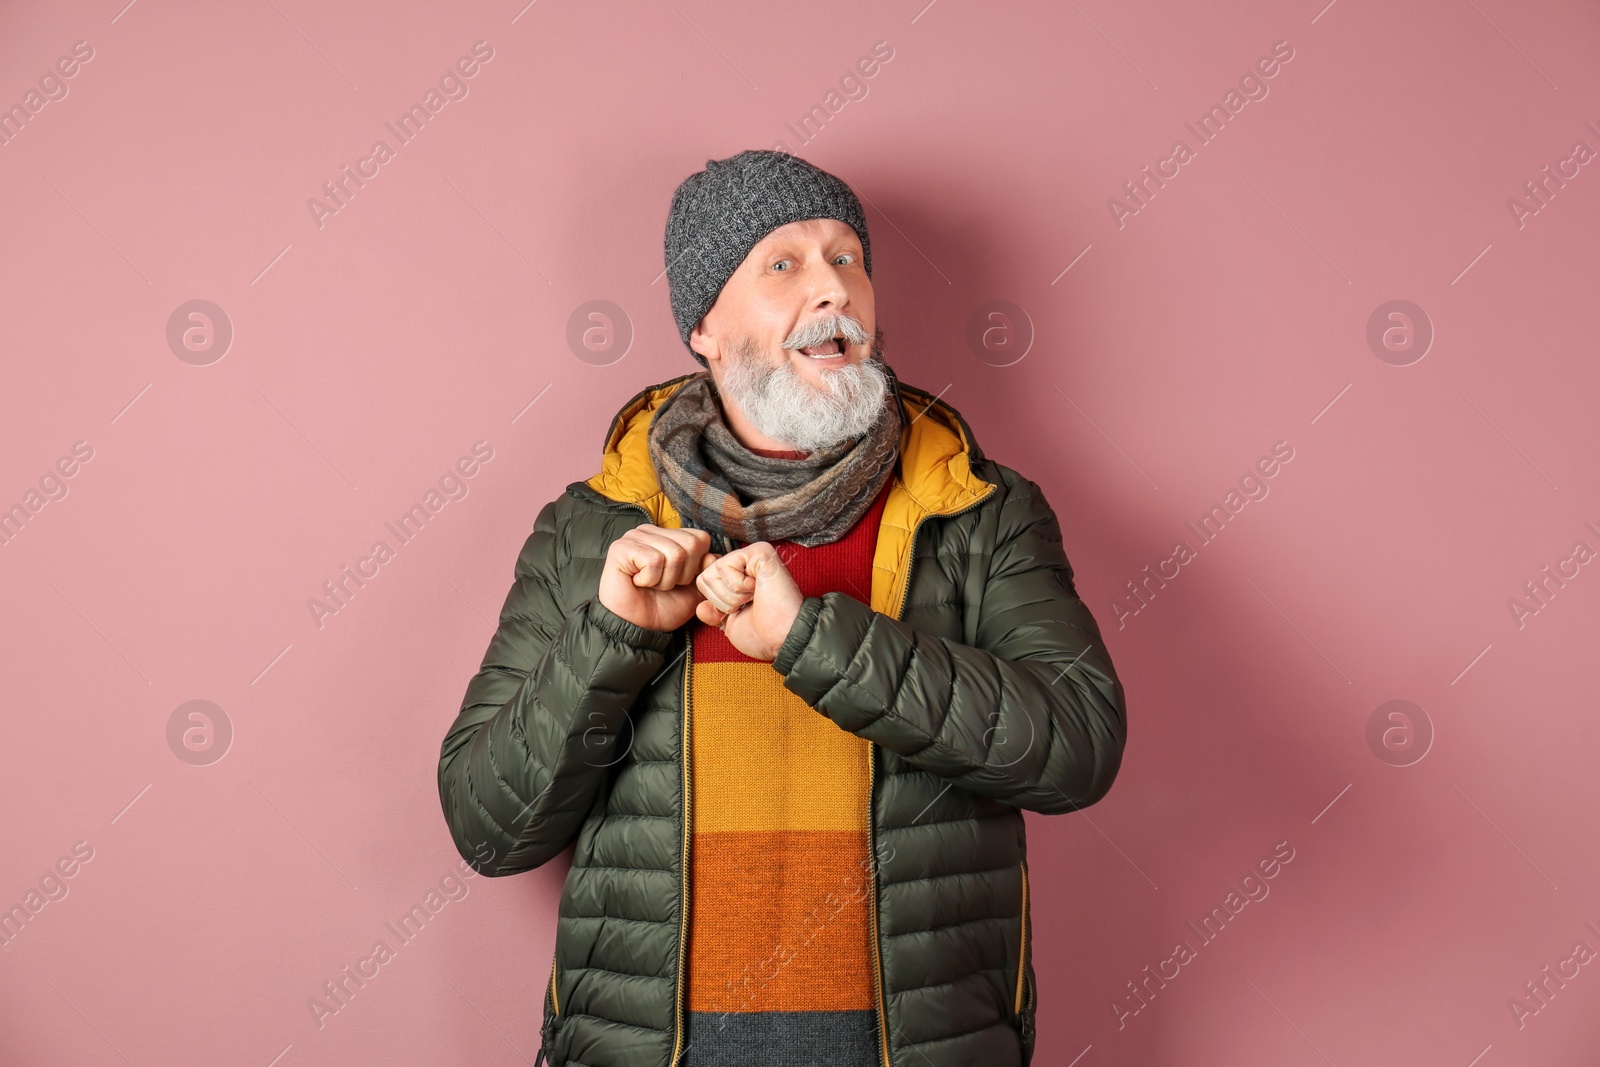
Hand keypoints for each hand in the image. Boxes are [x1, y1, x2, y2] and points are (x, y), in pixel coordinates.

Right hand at [598, 524, 714, 632]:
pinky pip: (654, 561)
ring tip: (650, 584)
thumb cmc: (661, 608)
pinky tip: (637, 582)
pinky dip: (650, 580)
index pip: (700, 538)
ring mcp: (634, 536)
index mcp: (668, 536)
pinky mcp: (621, 547)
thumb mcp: (693, 591)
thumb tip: (713, 556)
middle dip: (682, 574)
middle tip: (662, 584)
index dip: (696, 566)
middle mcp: (651, 531)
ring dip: (665, 580)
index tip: (679, 581)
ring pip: (674, 554)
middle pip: (691, 544)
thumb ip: (706, 572)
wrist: (635, 628)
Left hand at [694, 542, 804, 660]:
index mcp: (740, 579)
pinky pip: (725, 567)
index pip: (705, 583)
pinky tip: (758, 589)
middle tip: (749, 604)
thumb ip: (714, 613)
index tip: (741, 611)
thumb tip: (700, 606)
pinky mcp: (758, 551)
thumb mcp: (731, 625)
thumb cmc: (764, 635)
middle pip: (705, 577)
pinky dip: (738, 586)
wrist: (784, 637)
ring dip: (732, 595)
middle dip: (722, 600)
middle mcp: (746, 564)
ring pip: (713, 572)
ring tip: (755, 597)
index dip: (717, 604)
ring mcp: (752, 556)